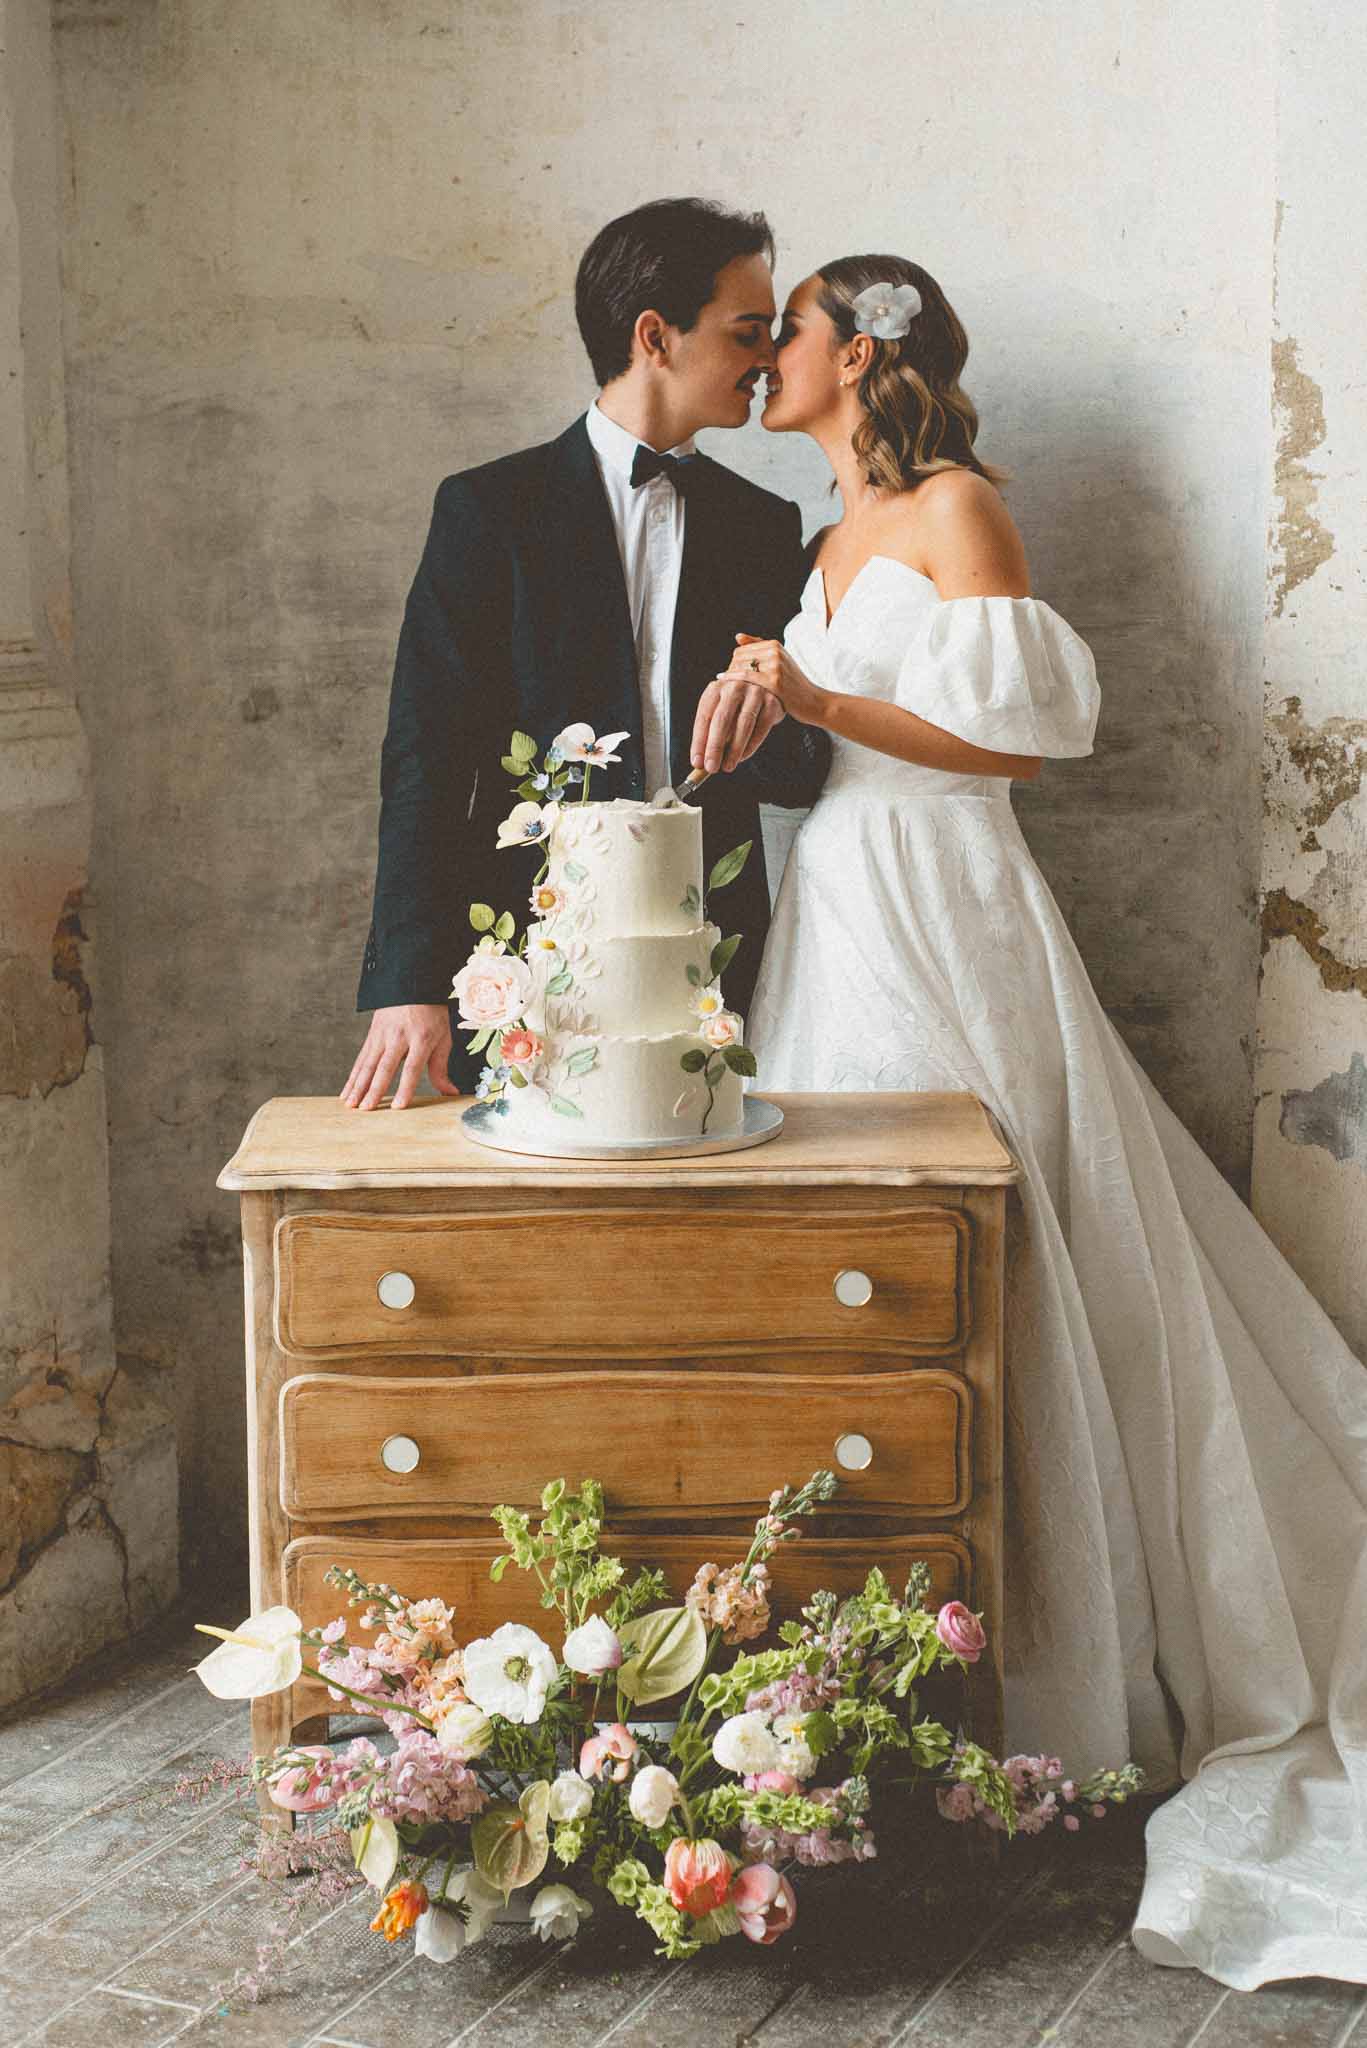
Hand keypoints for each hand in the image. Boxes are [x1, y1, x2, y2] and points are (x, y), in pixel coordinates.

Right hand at [341, 1004, 458, 1110]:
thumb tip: (450, 1093)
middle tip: (367, 1109)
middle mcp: (399, 1036)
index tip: (398, 1106)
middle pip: (385, 1067)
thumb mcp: (443, 1037)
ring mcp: (382, 1035)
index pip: (412, 1067)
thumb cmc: (432, 1014)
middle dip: (375, 1089)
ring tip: (351, 1104)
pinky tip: (347, 1092)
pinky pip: (361, 1059)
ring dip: (358, 1085)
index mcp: (421, 1038)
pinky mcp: (372, 1035)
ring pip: (368, 1064)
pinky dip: (353, 1076)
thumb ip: (441, 1068)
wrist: (412, 982)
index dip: (405, 1087)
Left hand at [689, 647, 786, 774]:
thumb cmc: (743, 698)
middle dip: (714, 747)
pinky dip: (751, 745)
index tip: (696, 761)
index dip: (699, 740)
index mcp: (718, 686)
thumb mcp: (725, 703)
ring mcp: (756, 692)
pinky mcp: (773, 701)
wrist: (775, 681)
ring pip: (742, 725)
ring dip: (734, 750)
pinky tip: (743, 757)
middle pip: (721, 720)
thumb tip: (702, 756)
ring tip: (727, 766)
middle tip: (710, 767)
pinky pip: (761, 728)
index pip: (704, 715)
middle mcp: (736, 685)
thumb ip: (714, 724)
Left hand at [711, 633, 827, 727]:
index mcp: (775, 644)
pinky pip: (747, 677)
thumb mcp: (779, 661)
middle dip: (730, 671)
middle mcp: (775, 651)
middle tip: (727, 686)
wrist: (813, 701)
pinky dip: (734, 680)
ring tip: (726, 688)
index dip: (732, 664)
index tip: (730, 678)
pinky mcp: (775, 681)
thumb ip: (759, 648)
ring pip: (741, 666)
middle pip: (739, 657)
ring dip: (730, 677)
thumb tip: (738, 636)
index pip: (741, 650)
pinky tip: (725, 685)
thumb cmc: (794, 684)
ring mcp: (776, 665)